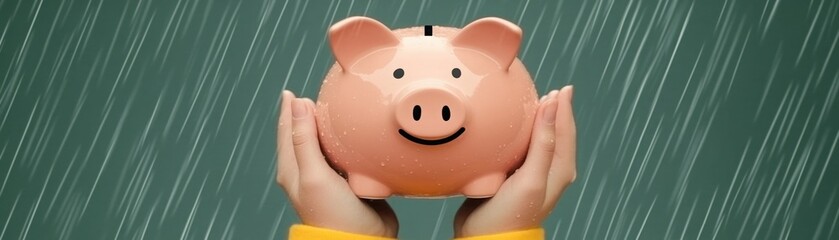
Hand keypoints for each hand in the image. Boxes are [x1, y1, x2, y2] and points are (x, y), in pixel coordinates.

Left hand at [276, 90, 398, 236]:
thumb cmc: (334, 215)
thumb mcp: (314, 174)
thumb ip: (304, 140)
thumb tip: (298, 104)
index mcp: (293, 170)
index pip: (287, 132)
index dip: (289, 111)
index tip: (291, 93)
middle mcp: (309, 172)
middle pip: (304, 136)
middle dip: (306, 116)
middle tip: (311, 96)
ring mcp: (329, 178)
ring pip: (325, 145)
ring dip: (328, 128)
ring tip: (332, 111)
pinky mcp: (350, 181)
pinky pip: (346, 155)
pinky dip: (347, 142)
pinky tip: (356, 137)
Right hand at [454, 86, 576, 236]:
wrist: (484, 238)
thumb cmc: (510, 216)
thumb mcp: (531, 178)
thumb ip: (543, 143)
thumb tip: (551, 107)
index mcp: (559, 170)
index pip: (566, 130)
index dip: (563, 108)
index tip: (561, 89)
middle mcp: (547, 170)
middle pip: (553, 132)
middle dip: (551, 111)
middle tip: (546, 90)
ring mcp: (528, 172)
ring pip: (534, 139)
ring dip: (532, 121)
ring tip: (528, 103)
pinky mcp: (509, 175)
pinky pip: (516, 148)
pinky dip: (515, 134)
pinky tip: (505, 129)